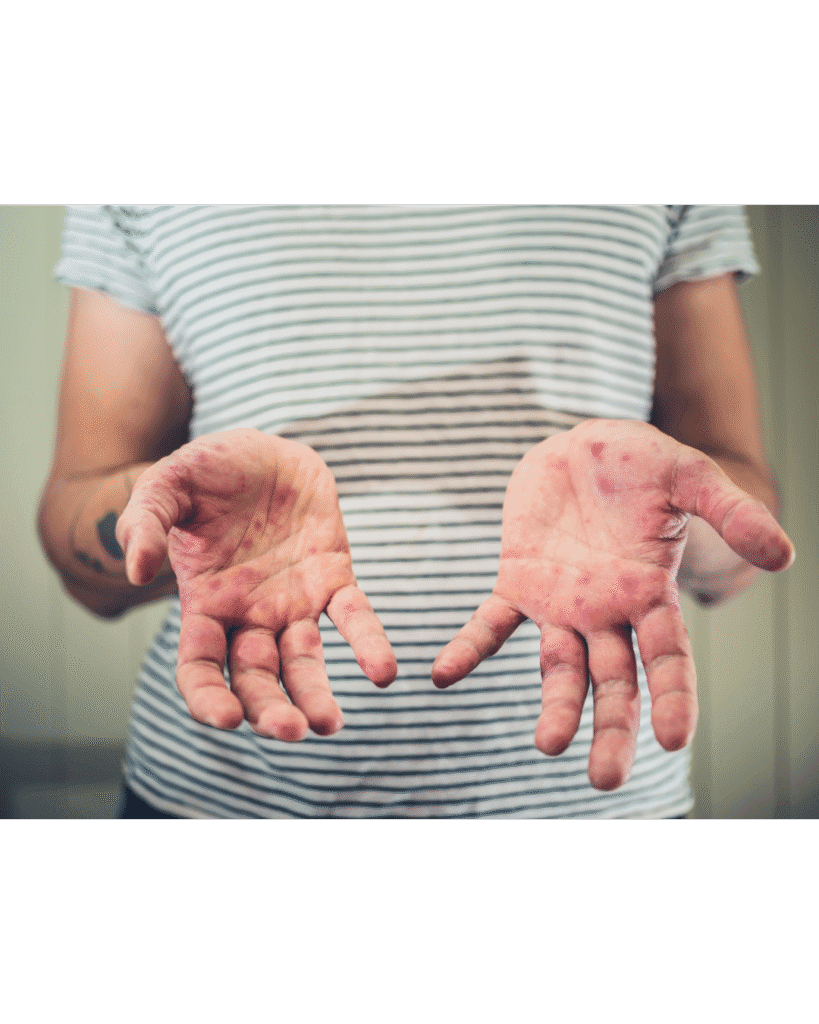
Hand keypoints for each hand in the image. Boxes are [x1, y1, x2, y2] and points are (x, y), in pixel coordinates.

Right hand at [116, 429, 396, 739]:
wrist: (261, 448)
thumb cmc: (207, 470)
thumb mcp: (167, 486)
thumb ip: (146, 523)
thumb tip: (137, 571)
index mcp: (204, 603)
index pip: (199, 667)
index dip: (207, 697)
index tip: (226, 719)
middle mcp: (248, 614)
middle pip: (256, 677)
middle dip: (269, 710)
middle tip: (291, 731)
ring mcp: (292, 601)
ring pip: (303, 661)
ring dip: (315, 695)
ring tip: (329, 725)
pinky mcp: (332, 577)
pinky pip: (354, 617)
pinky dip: (368, 644)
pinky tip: (383, 672)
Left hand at [432, 419, 794, 790]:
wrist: (580, 442)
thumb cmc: (640, 461)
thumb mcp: (689, 476)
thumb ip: (731, 512)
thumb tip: (784, 557)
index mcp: (650, 594)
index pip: (667, 658)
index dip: (673, 698)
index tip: (672, 740)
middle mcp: (607, 612)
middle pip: (614, 682)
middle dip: (613, 728)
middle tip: (605, 779)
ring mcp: (560, 603)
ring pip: (559, 668)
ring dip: (555, 707)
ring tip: (548, 747)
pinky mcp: (517, 582)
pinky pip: (491, 623)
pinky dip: (469, 649)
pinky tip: (444, 675)